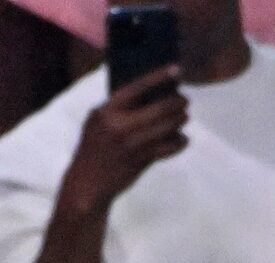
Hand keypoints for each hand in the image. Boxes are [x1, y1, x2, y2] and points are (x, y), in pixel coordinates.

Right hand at [57, 68, 188, 218]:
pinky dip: (179, 142)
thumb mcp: (97, 119)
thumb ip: (118, 106)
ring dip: (180, 120)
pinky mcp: (144, 160)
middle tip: (185, 100)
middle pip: (160, 108)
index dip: (159, 77)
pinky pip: (170, 147)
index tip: (177, 69)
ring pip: (168, 127)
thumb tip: (146, 91)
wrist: (89, 180)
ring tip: (184, 116)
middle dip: (177, 102)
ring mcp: (135, 144)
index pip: (138, 87)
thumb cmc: (93, 145)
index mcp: (108, 110)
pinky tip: (181, 138)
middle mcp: (122, 125)